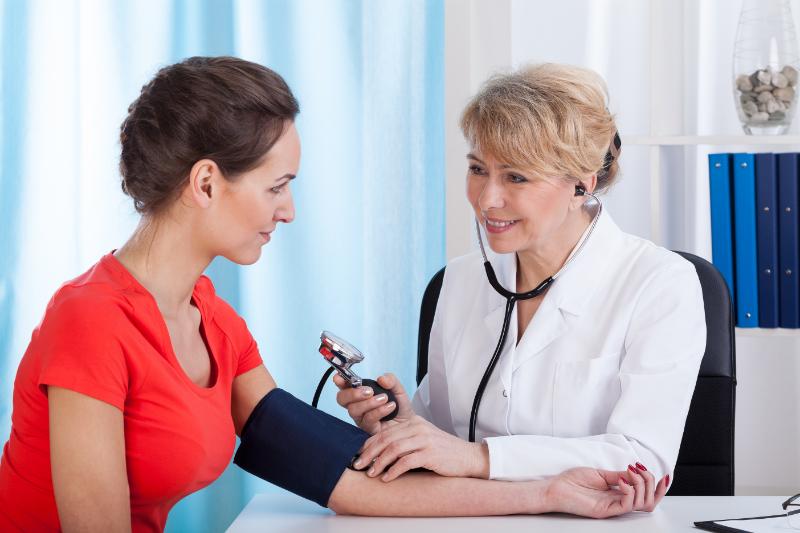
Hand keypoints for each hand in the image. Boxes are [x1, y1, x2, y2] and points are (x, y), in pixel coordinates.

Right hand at [334, 372, 413, 434]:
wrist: (409, 423)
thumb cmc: (399, 405)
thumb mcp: (397, 388)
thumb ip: (390, 380)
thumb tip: (381, 378)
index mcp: (360, 393)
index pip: (344, 386)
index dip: (339, 382)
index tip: (339, 378)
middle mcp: (357, 405)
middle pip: (342, 399)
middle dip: (353, 393)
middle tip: (369, 391)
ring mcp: (361, 418)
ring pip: (354, 410)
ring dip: (369, 403)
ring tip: (385, 398)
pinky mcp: (368, 429)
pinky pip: (368, 419)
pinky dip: (380, 411)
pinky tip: (390, 407)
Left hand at [353, 414, 488, 480]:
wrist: (467, 457)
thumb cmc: (443, 451)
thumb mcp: (422, 440)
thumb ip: (404, 441)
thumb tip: (379, 452)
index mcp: (413, 422)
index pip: (385, 431)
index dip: (369, 443)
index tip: (358, 454)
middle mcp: (418, 428)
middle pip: (386, 439)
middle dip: (369, 453)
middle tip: (358, 464)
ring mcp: (424, 440)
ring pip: (393, 449)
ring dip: (379, 462)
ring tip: (371, 473)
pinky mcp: (430, 453)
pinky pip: (406, 461)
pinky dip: (394, 471)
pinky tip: (387, 478)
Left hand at [545, 464, 668, 517]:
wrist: (555, 488)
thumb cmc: (572, 481)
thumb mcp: (600, 473)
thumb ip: (619, 474)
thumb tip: (636, 471)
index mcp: (618, 493)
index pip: (646, 495)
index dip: (658, 487)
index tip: (662, 475)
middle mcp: (618, 502)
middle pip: (649, 502)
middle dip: (652, 484)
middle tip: (641, 470)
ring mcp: (613, 508)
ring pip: (641, 504)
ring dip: (642, 486)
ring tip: (631, 472)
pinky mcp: (606, 511)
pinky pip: (626, 506)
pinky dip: (629, 492)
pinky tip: (622, 481)